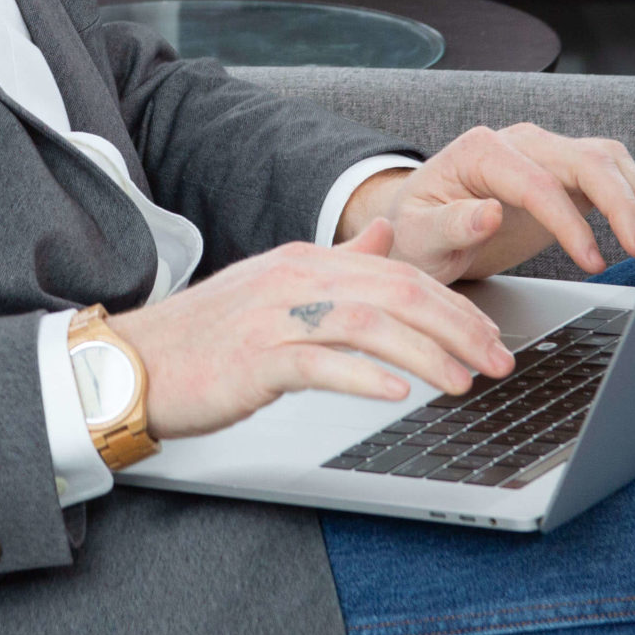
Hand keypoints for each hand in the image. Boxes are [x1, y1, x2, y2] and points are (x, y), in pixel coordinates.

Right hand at [104, 221, 516, 440]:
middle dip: (459, 327)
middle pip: (395, 292)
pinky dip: (364, 375)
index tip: (493, 337)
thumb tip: (382, 241)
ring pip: (368, 324)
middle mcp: (294, 279)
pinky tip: (398, 392)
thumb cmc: (206, 338)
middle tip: (500, 362)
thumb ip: (334, 265)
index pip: (399, 273)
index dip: (455, 305)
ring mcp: (272, 317)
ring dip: (426, 354)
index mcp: (305, 262)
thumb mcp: (276, 288)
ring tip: (465, 382)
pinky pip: (318, 362)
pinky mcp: (253, 359)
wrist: (134, 363)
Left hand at [338, 123, 634, 283]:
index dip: (569, 223)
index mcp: (479, 152)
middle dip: (620, 203)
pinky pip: (608, 172)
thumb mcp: (419, 236)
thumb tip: (490, 214)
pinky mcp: (562, 173)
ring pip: (604, 160)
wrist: (420, 227)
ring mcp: (543, 153)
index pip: (537, 182)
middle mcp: (517, 143)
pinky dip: (632, 197)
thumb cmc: (415, 230)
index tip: (592, 261)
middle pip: (583, 160)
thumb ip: (452, 224)